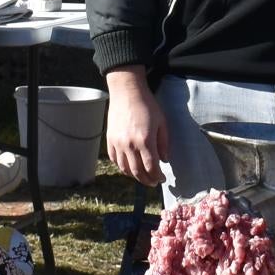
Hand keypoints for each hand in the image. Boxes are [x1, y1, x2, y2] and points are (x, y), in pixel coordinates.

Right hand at [104, 70, 168, 186]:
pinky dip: (122, 166)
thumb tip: (164, 160)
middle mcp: (130, 145)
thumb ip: (164, 143)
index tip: (161, 178)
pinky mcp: (110, 140)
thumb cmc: (147, 105)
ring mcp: (118, 143)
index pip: (151, 167)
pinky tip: (129, 166)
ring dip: (134, 176)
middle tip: (153, 182)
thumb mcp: (162, 122)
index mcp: (145, 141)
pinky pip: (114, 159)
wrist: (126, 92)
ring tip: (142, 176)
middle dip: (146, 180)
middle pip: (137, 172)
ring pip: (125, 168)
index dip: (157, 176)